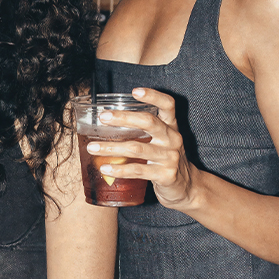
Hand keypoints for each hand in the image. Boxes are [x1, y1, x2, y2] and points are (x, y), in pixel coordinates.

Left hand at [85, 87, 195, 209]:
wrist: (187, 188)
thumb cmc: (166, 161)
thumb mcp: (162, 142)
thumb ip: (145, 131)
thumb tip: (110, 122)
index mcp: (172, 127)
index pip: (168, 105)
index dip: (153, 96)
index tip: (135, 91)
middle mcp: (172, 139)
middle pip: (149, 122)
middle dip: (123, 118)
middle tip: (103, 117)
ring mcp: (170, 157)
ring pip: (137, 148)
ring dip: (111, 148)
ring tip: (92, 148)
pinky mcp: (165, 175)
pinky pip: (138, 170)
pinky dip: (119, 169)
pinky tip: (105, 169)